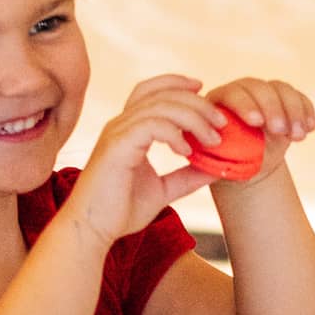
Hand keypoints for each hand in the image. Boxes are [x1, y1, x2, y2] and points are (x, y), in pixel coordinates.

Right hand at [63, 75, 224, 245]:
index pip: (150, 90)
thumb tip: (218, 169)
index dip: (176, 83)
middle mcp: (120, 124)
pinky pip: (150, 125)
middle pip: (162, 94)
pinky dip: (173, 133)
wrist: (93, 231)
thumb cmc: (121, 211)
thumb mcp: (163, 190)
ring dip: (193, 118)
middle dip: (197, 103)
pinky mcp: (117, 147)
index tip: (203, 89)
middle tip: (221, 122)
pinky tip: (187, 151)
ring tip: (213, 139)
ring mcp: (117, 133)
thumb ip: (187, 176)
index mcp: (128, 129)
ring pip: (160, 106)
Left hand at [205, 77, 314, 184]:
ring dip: (293, 111)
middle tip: (281, 130)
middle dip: (273, 109)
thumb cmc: (224, 163)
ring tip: (299, 137)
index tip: (256, 123)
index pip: (232, 94)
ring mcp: (265, 93)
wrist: (248, 163)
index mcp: (218, 102)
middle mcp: (242, 91)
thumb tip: (203, 156)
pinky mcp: (286, 99)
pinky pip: (298, 97)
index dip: (245, 105)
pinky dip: (306, 111)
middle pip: (259, 88)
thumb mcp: (212, 160)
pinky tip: (311, 128)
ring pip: (281, 90)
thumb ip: (209, 155)